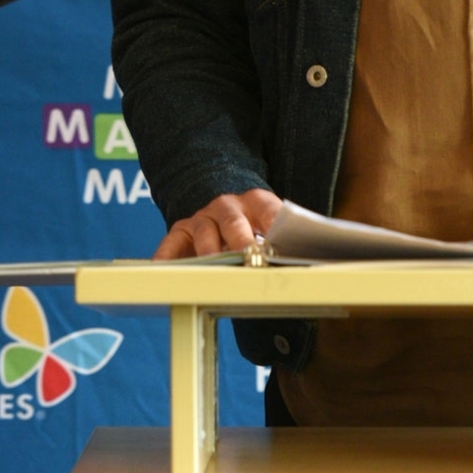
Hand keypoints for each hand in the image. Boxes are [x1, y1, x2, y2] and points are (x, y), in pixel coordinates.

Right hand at [155, 189, 284, 259]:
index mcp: (256, 202)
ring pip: (204, 233)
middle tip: (250, 259)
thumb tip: (308, 262)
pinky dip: (166, 257)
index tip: (281, 239)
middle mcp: (228, 207)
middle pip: (234, 222)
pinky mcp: (181, 231)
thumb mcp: (271, 227)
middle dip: (241, 240)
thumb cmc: (254, 226)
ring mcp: (203, 218)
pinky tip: (163, 270)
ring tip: (215, 269)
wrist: (223, 207)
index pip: (268, 210)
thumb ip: (283, 239)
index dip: (274, 223)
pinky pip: (171, 244)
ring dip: (210, 251)